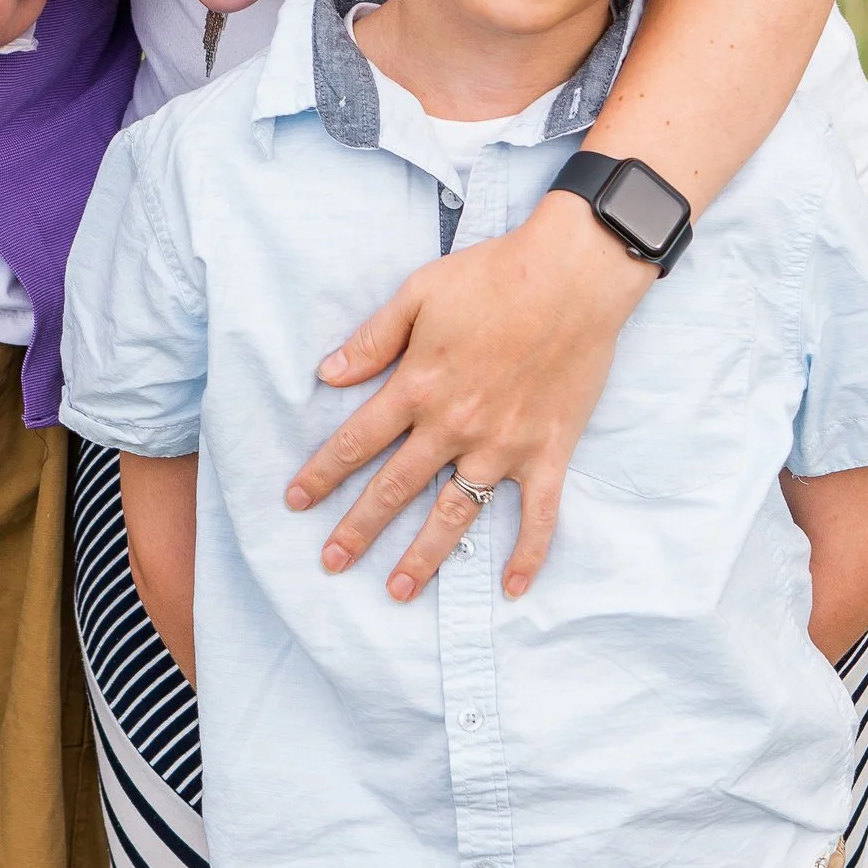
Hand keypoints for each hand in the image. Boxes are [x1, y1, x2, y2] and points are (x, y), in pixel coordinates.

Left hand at [285, 189, 654, 600]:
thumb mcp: (419, 293)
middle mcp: (454, 425)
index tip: (296, 501)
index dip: (322, 473)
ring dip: (424, 556)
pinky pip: (537, 516)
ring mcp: (503, 445)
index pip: (357, 440)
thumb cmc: (492, 276)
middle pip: (396, 487)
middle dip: (359, 528)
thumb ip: (373, 339)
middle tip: (331, 563)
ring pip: (455, 514)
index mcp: (418, 386)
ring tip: (398, 590)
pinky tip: (511, 587)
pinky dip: (527, 554)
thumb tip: (328, 375)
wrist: (571, 277)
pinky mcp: (548, 452)